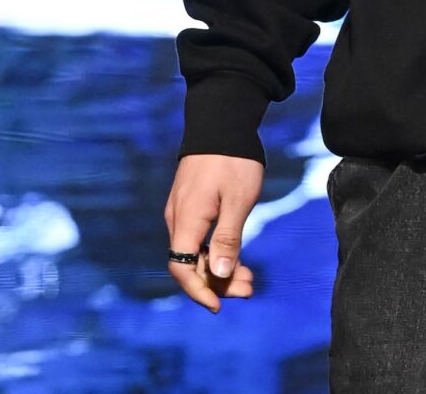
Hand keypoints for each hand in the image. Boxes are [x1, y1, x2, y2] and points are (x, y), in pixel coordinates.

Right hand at [164, 154, 262, 312]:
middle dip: (216, 282)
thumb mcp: (238, 199)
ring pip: (195, 251)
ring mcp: (182, 211)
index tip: (220, 305)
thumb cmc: (234, 159)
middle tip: (248, 289)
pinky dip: (215, 249)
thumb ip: (228, 237)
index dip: (199, 290)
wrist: (222, 120)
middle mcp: (177, 218)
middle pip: (190, 263)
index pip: (182, 268)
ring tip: (248, 278)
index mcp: (186, 220)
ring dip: (218, 267)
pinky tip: (235, 255)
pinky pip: (198, 237)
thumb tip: (220, 274)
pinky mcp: (191, 204)